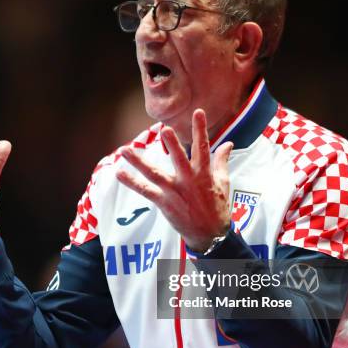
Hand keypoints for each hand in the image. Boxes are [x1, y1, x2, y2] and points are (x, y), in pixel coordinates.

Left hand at [116, 109, 232, 251]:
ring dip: (139, 162)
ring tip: (125, 150)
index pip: (203, 147)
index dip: (200, 130)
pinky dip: (132, 183)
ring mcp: (175, 192)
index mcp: (204, 173)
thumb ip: (221, 161)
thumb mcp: (223, 183)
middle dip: (172, 144)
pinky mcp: (164, 203)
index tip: (198, 112)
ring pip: (154, 174)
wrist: (210, 235)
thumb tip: (228, 144)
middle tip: (164, 129)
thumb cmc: (218, 207)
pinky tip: (119, 174)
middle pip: (179, 159)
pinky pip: (145, 191)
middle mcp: (188, 181)